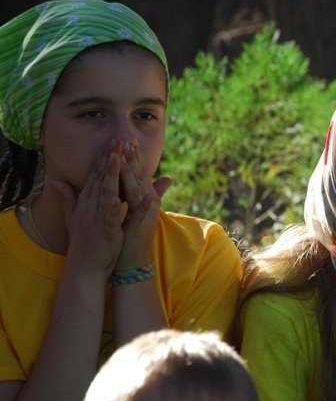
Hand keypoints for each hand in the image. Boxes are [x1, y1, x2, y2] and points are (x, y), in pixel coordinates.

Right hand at [50, 149, 124, 277]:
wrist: (84, 268)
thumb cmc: (83, 242)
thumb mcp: (74, 217)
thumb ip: (67, 197)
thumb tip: (54, 181)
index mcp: (86, 203)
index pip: (95, 177)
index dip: (103, 159)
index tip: (112, 142)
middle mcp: (90, 207)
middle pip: (100, 179)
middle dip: (109, 159)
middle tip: (117, 140)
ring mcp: (96, 219)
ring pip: (105, 193)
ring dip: (111, 176)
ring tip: (117, 159)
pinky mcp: (105, 232)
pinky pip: (110, 218)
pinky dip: (114, 208)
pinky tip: (119, 197)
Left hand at [116, 141, 171, 268]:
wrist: (131, 259)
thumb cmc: (127, 236)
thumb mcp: (130, 211)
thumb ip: (131, 194)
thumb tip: (137, 184)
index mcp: (139, 197)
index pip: (134, 173)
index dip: (129, 158)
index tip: (122, 141)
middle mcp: (146, 202)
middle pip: (139, 176)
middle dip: (133, 159)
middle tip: (128, 141)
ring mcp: (147, 213)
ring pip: (141, 189)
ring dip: (137, 174)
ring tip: (131, 159)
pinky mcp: (145, 226)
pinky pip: (145, 213)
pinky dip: (147, 205)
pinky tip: (148, 196)